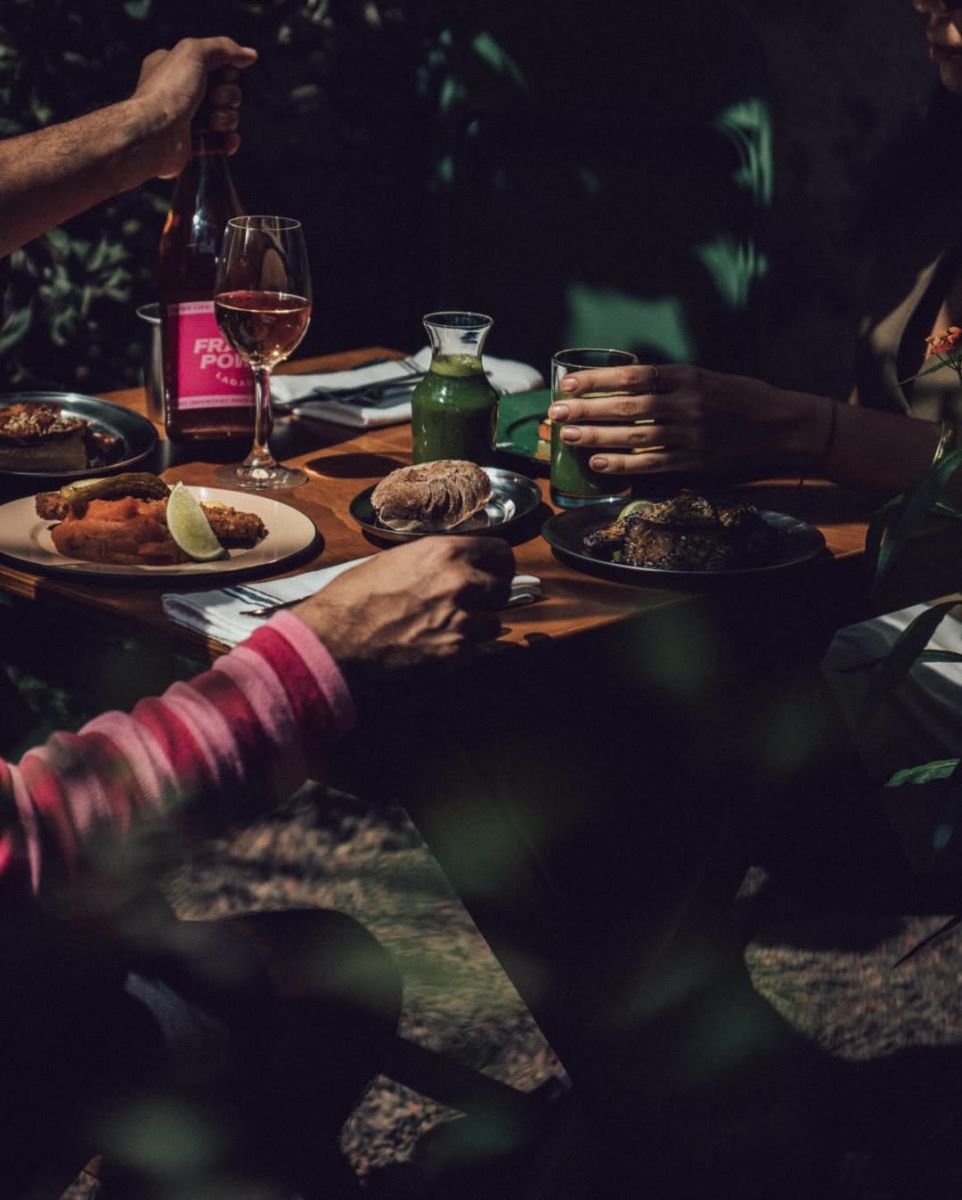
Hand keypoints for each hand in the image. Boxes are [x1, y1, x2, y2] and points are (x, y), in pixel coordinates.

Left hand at [130, 36, 257, 178]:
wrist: (155, 134)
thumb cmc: (169, 90)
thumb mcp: (194, 53)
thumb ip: (223, 48)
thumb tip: (250, 54)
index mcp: (176, 66)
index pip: (216, 64)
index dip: (225, 70)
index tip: (221, 75)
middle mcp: (181, 91)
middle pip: (225, 91)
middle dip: (227, 96)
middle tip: (214, 99)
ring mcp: (187, 119)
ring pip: (225, 117)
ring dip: (226, 119)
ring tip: (212, 122)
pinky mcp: (192, 144)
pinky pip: (220, 141)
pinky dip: (227, 141)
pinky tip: (229, 140)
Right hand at [293, 536, 515, 687]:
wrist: (335, 642)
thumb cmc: (353, 601)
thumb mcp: (395, 562)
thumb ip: (434, 562)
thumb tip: (454, 566)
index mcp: (445, 552)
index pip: (501, 552)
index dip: (496, 564)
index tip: (491, 572)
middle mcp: (461, 582)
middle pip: (502, 587)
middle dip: (488, 596)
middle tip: (467, 603)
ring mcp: (464, 620)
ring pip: (494, 622)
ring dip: (477, 626)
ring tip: (445, 628)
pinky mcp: (458, 654)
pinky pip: (477, 650)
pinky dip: (462, 650)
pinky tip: (435, 647)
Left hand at [548, 362, 830, 479]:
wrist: (782, 425)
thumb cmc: (739, 397)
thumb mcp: (705, 378)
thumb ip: (668, 383)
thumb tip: (622, 386)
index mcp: (687, 376)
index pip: (632, 376)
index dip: (597, 380)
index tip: (568, 383)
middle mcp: (687, 404)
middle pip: (627, 407)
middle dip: (587, 409)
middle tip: (556, 412)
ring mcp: (691, 435)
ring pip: (634, 437)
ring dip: (596, 436)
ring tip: (567, 435)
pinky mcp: (695, 461)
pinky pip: (651, 465)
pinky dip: (622, 465)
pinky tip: (597, 463)